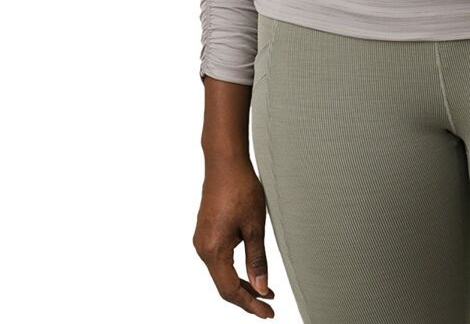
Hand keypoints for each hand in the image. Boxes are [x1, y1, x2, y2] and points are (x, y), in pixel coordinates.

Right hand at [193, 156, 277, 315]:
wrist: (224, 161)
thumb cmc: (240, 187)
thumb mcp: (255, 226)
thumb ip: (257, 260)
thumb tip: (260, 288)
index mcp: (213, 250)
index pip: (230, 290)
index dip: (250, 304)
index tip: (267, 312)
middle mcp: (202, 248)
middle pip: (223, 284)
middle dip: (246, 297)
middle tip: (268, 305)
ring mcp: (202, 239)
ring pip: (220, 272)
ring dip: (240, 283)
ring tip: (262, 289)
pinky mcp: (205, 231)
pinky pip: (218, 259)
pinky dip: (233, 269)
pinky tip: (247, 269)